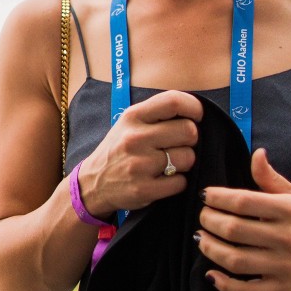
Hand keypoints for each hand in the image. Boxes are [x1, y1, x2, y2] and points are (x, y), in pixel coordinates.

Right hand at [76, 90, 202, 216]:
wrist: (93, 182)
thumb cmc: (119, 149)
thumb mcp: (129, 123)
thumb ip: (157, 114)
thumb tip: (194, 113)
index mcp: (133, 117)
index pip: (174, 101)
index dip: (194, 107)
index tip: (197, 117)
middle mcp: (135, 138)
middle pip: (188, 130)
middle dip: (191, 139)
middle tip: (179, 145)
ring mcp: (139, 164)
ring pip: (188, 158)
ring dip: (185, 163)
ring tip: (169, 164)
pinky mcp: (143, 189)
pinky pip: (181, 182)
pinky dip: (177, 183)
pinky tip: (164, 180)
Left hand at [198, 148, 290, 290]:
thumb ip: (271, 178)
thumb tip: (255, 153)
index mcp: (289, 210)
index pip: (243, 201)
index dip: (217, 197)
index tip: (206, 196)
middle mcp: (286, 238)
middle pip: (234, 229)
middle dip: (208, 221)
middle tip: (202, 217)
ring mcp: (284, 266)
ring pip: (236, 260)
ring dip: (210, 249)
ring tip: (201, 239)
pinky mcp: (284, 288)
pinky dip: (226, 286)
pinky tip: (212, 274)